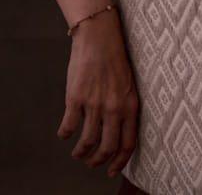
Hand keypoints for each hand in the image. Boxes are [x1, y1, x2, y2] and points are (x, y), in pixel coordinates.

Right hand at [57, 10, 139, 178]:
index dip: (120, 161)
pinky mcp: (76, 99)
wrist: (100, 37)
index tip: (113, 170)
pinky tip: (65, 133)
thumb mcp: (130, 83)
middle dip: (99, 161)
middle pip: (107, 147)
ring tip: (78, 152)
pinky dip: (65, 134)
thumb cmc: (117, 58)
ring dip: (81, 152)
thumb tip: (121, 128)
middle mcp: (114, 107)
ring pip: (87, 142)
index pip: (129, 142)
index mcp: (131, 104)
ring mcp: (95, 104)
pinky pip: (68, 127)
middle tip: (92, 164)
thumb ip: (126, 105)